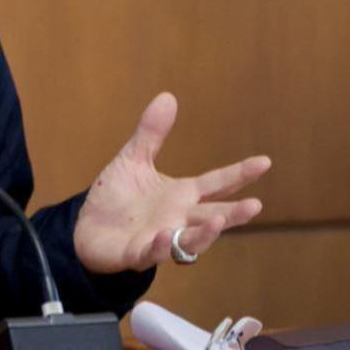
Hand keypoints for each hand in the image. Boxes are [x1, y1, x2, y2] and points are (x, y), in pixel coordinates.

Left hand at [73, 93, 271, 273]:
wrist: (85, 228)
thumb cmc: (116, 197)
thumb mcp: (134, 160)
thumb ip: (151, 134)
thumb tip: (167, 96)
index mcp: (181, 195)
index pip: (216, 184)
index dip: (239, 174)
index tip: (264, 162)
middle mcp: (177, 218)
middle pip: (211, 216)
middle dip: (234, 213)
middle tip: (255, 205)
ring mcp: (160, 238)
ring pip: (189, 241)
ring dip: (205, 233)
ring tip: (218, 220)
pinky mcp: (137, 253)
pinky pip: (151, 253)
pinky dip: (159, 246)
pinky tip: (163, 235)